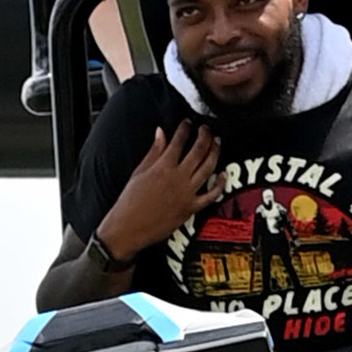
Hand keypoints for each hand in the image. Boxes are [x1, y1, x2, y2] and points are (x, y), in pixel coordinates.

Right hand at [96, 118, 220, 265]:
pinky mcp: (191, 209)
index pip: (179, 140)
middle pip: (199, 150)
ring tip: (216, 142)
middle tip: (206, 129)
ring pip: (208, 167)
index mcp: (163, 167)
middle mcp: (178, 178)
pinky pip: (211, 195)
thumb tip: (161, 132)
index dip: (186, 128)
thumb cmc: (129, 202)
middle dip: (205, 135)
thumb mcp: (139, 172)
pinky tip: (222, 173)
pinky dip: (219, 183)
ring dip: (214, 152)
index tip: (188, 123)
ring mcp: (187, 193)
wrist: (128, 229)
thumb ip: (154, 151)